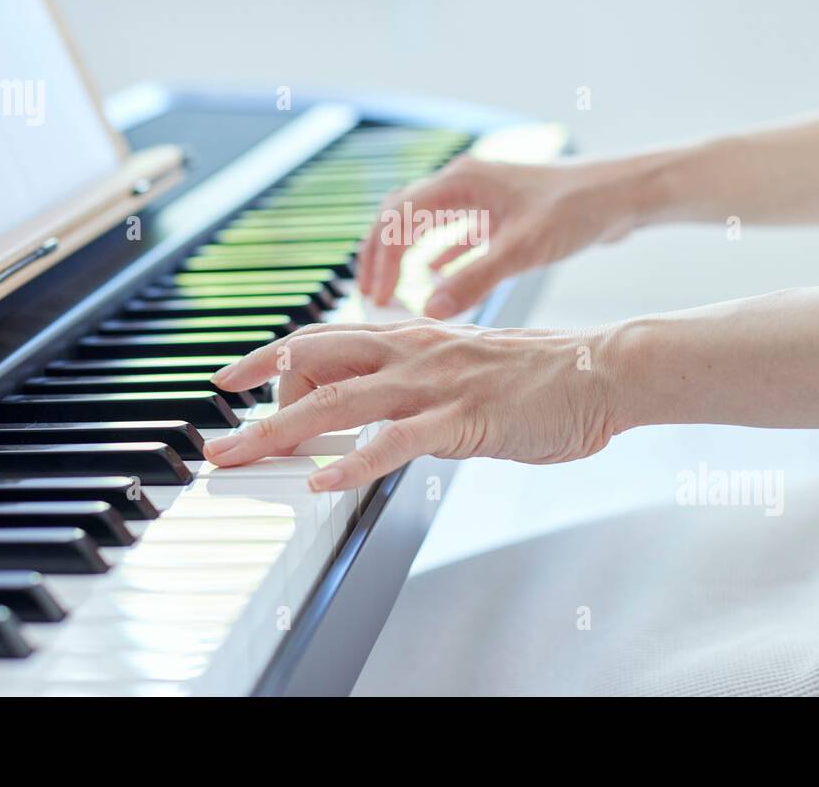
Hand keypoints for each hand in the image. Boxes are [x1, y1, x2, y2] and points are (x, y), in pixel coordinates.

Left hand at [203, 318, 624, 490]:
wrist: (600, 369)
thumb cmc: (541, 375)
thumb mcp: (467, 370)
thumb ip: (423, 385)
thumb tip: (390, 414)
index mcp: (414, 339)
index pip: (326, 340)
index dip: (275, 360)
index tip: (237, 381)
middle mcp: (413, 352)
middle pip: (314, 362)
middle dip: (255, 394)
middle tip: (218, 434)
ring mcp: (434, 383)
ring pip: (338, 401)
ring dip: (280, 431)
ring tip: (241, 456)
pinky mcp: (461, 418)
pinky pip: (395, 441)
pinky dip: (352, 461)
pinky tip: (323, 480)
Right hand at [355, 154, 639, 318]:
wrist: (622, 195)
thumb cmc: (576, 211)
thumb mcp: (522, 250)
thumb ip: (474, 281)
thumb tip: (428, 312)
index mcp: (461, 182)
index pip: (397, 217)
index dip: (380, 257)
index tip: (375, 295)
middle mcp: (465, 184)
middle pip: (402, 217)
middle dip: (383, 255)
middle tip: (372, 295)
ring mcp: (482, 197)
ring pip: (426, 225)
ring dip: (406, 256)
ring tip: (393, 292)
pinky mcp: (500, 213)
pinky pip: (455, 233)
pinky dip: (439, 256)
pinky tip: (435, 280)